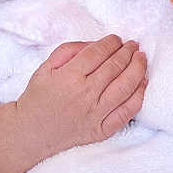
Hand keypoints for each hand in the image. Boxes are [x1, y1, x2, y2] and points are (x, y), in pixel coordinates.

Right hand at [15, 35, 146, 159]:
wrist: (30, 133)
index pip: (98, 53)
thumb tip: (95, 44)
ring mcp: (96, 114)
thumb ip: (68, 51)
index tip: (116, 39)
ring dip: (138, 69)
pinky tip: (142, 83)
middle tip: (133, 45)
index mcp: (69, 77)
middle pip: (115, 67)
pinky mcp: (102, 130)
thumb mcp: (45, 68)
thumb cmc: (38, 99)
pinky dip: (138, 96)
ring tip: (141, 58)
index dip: (111, 42)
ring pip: (126, 87)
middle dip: (128, 52)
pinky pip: (127, 112)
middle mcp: (85, 94)